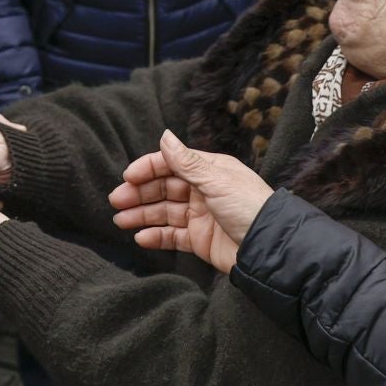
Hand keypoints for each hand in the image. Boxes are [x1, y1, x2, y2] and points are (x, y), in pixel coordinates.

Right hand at [108, 130, 272, 273]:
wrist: (269, 249)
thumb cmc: (250, 208)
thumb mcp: (217, 180)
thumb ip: (186, 162)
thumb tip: (164, 135)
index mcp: (209, 170)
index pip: (171, 164)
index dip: (147, 169)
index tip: (128, 177)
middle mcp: (202, 190)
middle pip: (163, 188)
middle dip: (139, 194)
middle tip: (116, 201)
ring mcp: (200, 215)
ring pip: (163, 212)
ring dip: (141, 215)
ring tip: (120, 221)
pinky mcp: (199, 239)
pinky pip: (172, 236)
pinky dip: (155, 236)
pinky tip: (141, 237)